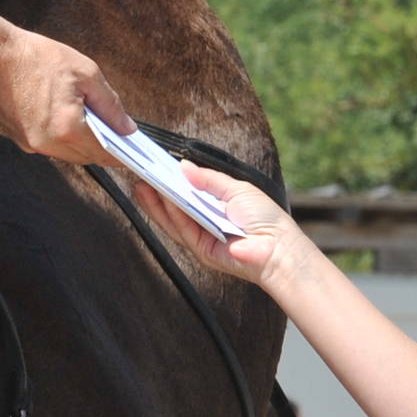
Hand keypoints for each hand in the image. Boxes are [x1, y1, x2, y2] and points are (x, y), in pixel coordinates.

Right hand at [0, 21, 124, 165]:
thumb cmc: (36, 57)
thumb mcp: (85, 72)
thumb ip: (110, 104)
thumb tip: (127, 128)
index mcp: (67, 128)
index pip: (104, 153)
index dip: (123, 153)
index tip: (135, 150)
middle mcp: (48, 144)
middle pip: (87, 158)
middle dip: (104, 147)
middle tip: (117, 129)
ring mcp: (31, 144)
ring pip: (69, 154)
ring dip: (83, 142)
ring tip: (93, 119)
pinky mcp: (19, 139)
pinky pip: (51, 146)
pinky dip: (64, 137)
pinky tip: (68, 116)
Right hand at [134, 162, 305, 288]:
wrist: (277, 248)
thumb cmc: (265, 218)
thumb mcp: (237, 189)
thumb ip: (209, 179)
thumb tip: (184, 167)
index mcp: (215, 207)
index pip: (187, 194)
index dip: (170, 182)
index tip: (153, 168)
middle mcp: (205, 223)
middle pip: (174, 208)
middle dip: (156, 192)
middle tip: (139, 175)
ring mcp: (202, 238)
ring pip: (173, 220)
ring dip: (156, 203)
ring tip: (142, 184)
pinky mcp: (202, 250)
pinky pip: (183, 230)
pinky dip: (172, 214)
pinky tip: (163, 198)